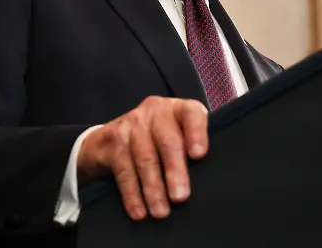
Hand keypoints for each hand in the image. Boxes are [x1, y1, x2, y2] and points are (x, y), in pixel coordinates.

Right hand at [77, 96, 208, 219]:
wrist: (113, 136)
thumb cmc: (158, 140)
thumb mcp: (178, 134)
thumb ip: (192, 148)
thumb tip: (209, 179)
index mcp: (178, 109)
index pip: (191, 113)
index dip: (196, 132)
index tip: (199, 155)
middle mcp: (155, 111)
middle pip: (167, 140)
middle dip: (174, 171)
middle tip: (180, 197)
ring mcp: (132, 123)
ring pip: (145, 158)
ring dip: (153, 188)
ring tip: (161, 211)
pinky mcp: (113, 139)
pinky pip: (124, 169)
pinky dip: (132, 194)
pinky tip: (139, 211)